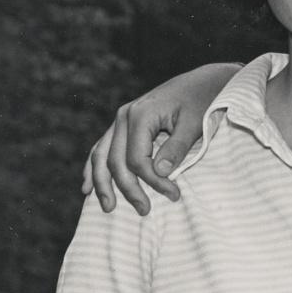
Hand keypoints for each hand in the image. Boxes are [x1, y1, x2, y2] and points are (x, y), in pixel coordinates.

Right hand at [82, 65, 233, 213]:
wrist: (204, 81)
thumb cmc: (203, 101)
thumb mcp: (195, 124)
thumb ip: (177, 148)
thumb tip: (159, 172)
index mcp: (140, 115)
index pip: (137, 159)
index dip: (153, 181)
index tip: (174, 195)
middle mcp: (124, 116)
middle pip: (116, 160)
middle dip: (128, 188)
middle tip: (144, 211)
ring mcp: (121, 119)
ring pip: (101, 155)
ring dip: (102, 182)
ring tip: (108, 207)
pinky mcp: (124, 123)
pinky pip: (102, 147)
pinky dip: (94, 167)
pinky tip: (87, 187)